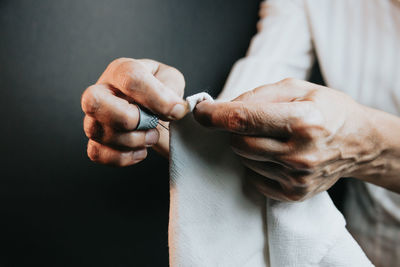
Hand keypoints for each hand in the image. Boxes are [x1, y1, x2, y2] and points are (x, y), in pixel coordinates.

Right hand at [81, 58, 186, 165]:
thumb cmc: (160, 91)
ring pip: (98, 132)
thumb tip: (173, 108)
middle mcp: (102, 91)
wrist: (155, 110)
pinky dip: (122, 157)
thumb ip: (172, 88)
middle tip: (152, 123)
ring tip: (153, 136)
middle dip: (128, 118)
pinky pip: (97, 152)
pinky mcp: (95, 140)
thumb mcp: (171, 80)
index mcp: (121, 70)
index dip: (156, 97)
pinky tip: (140, 150)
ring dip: (133, 140)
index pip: (130, 78)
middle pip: (94, 102)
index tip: (176, 111)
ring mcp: (94, 116)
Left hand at [194, 78, 381, 200]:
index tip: (199, 110)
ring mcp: (296, 177)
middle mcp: (299, 153)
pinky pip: (254, 178)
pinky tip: (275, 154)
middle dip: (234, 131)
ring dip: (247, 146)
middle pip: (238, 144)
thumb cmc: (327, 110)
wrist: (359, 142)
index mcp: (302, 121)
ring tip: (271, 137)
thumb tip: (223, 107)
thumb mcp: (298, 87)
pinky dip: (256, 163)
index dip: (213, 114)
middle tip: (250, 123)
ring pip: (245, 160)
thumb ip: (258, 95)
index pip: (242, 119)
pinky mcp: (294, 193)